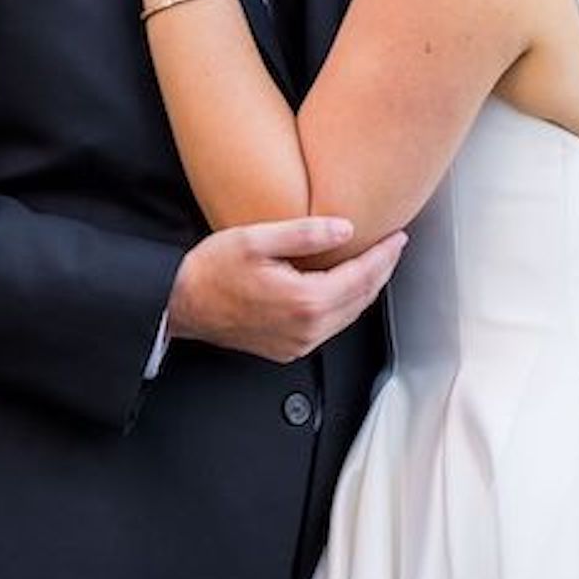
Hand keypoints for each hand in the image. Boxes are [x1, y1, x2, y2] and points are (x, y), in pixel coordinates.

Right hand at [166, 217, 406, 364]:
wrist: (180, 304)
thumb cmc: (211, 271)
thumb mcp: (257, 238)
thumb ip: (305, 233)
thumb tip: (346, 228)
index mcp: (305, 301)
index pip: (361, 277)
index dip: (384, 255)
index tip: (398, 238)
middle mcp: (307, 329)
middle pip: (361, 299)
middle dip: (381, 271)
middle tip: (394, 247)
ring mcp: (298, 343)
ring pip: (348, 316)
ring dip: (365, 290)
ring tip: (375, 264)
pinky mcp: (288, 349)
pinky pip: (328, 327)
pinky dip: (344, 305)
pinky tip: (342, 288)